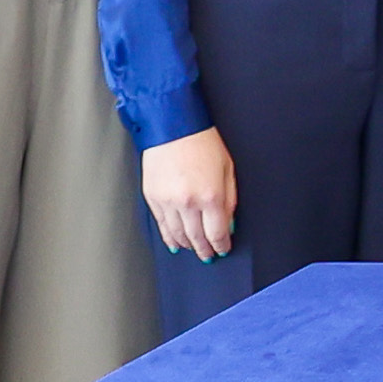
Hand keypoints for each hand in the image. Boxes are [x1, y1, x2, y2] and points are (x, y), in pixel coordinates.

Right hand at [140, 128, 240, 259]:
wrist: (173, 126)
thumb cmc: (203, 142)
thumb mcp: (228, 169)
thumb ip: (230, 199)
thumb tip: (229, 222)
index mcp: (211, 196)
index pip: (217, 233)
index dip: (221, 245)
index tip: (223, 249)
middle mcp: (188, 203)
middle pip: (197, 238)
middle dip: (205, 250)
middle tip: (209, 256)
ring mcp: (168, 202)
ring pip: (178, 235)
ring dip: (187, 246)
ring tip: (193, 250)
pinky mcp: (152, 198)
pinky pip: (161, 225)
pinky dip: (169, 237)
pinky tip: (174, 242)